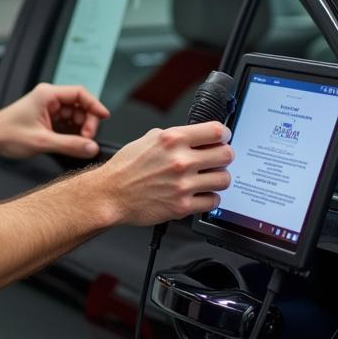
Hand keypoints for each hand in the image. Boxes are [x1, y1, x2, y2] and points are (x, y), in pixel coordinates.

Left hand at [0, 83, 109, 161]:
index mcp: (48, 94)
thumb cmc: (7, 133)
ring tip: (78, 144)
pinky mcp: (47, 120)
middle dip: (86, 122)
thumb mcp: (42, 141)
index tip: (104, 117)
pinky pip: (67, 124)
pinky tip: (70, 143)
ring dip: (79, 130)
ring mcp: (48, 109)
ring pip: (74, 116)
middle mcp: (49, 99)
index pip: (80, 93)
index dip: (95, 105)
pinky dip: (72, 134)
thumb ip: (69, 144)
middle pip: (80, 106)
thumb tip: (91, 147)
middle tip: (86, 139)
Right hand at [99, 121, 232, 225]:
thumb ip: (174, 136)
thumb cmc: (126, 168)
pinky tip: (200, 193)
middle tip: (218, 159)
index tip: (223, 138)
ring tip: (209, 178)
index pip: (216, 131)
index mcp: (172, 140)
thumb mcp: (148, 139)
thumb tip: (194, 135)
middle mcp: (180, 161)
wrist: (111, 194)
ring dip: (219, 178)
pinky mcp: (182, 206)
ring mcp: (183, 185)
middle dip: (224, 155)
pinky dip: (209, 198)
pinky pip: (213, 201)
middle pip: (226, 155)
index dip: (224, 134)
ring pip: (224, 179)